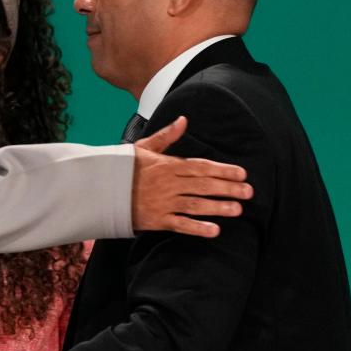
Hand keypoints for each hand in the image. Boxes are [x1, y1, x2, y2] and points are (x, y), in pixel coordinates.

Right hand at [132, 116, 251, 237]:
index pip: (201, 166)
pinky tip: (215, 231)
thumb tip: (183, 120)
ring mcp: (163, 203)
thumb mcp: (144, 147)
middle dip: (228, 188)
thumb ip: (166, 136)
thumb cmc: (124, 167)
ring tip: (237, 210)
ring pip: (196, 205)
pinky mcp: (157, 220)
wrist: (101, 189)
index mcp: (168, 165)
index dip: (223, 170)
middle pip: (203, 186)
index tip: (242, 173)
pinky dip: (198, 228)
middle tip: (249, 192)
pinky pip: (181, 225)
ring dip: (218, 208)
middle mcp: (168, 184)